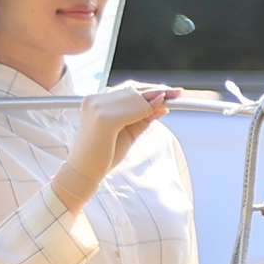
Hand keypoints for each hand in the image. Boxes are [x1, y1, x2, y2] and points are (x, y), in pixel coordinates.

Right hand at [57, 84, 172, 197]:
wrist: (85, 172)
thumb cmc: (104, 155)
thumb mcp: (128, 132)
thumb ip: (143, 119)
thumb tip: (163, 106)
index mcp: (95, 102)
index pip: (127, 91)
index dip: (150, 90)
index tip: (169, 92)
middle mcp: (94, 101)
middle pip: (132, 90)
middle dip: (158, 90)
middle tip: (178, 92)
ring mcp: (98, 108)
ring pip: (135, 97)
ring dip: (157, 97)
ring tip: (174, 97)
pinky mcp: (105, 119)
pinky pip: (134, 110)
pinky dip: (150, 108)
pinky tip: (162, 106)